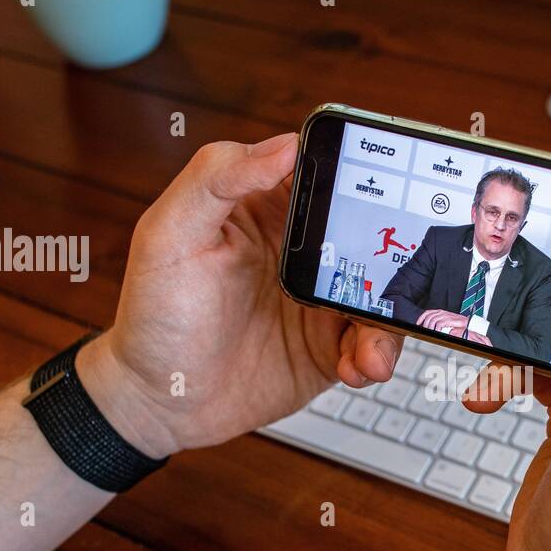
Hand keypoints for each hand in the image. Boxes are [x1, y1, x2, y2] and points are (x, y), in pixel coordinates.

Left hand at [76, 134, 401, 458]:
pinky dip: (377, 354)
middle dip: (395, 256)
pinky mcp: (332, 346)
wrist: (162, 404)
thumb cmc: (153, 314)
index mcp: (267, 207)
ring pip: (383, 292)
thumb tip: (283, 146)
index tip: (393, 186)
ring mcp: (321, 299)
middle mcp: (302, 250)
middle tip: (397, 279)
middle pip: (372, 235)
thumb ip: (216, 178)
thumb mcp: (169, 234)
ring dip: (389, 317)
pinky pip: (374, 342)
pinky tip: (356, 366)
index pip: (327, 173)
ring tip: (369, 347)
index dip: (364, 175)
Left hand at [418, 309, 468, 334]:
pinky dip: (436, 328)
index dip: (421, 318)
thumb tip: (430, 326)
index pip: (427, 312)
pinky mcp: (448, 320)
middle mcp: (441, 312)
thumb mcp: (445, 321)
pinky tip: (437, 331)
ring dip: (430, 327)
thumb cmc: (457, 323)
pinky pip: (439, 324)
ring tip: (431, 332)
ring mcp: (445, 316)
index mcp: (440, 312)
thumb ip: (438, 322)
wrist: (467, 323)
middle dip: (425, 324)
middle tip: (425, 330)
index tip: (418, 323)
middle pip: (428, 316)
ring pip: (432, 320)